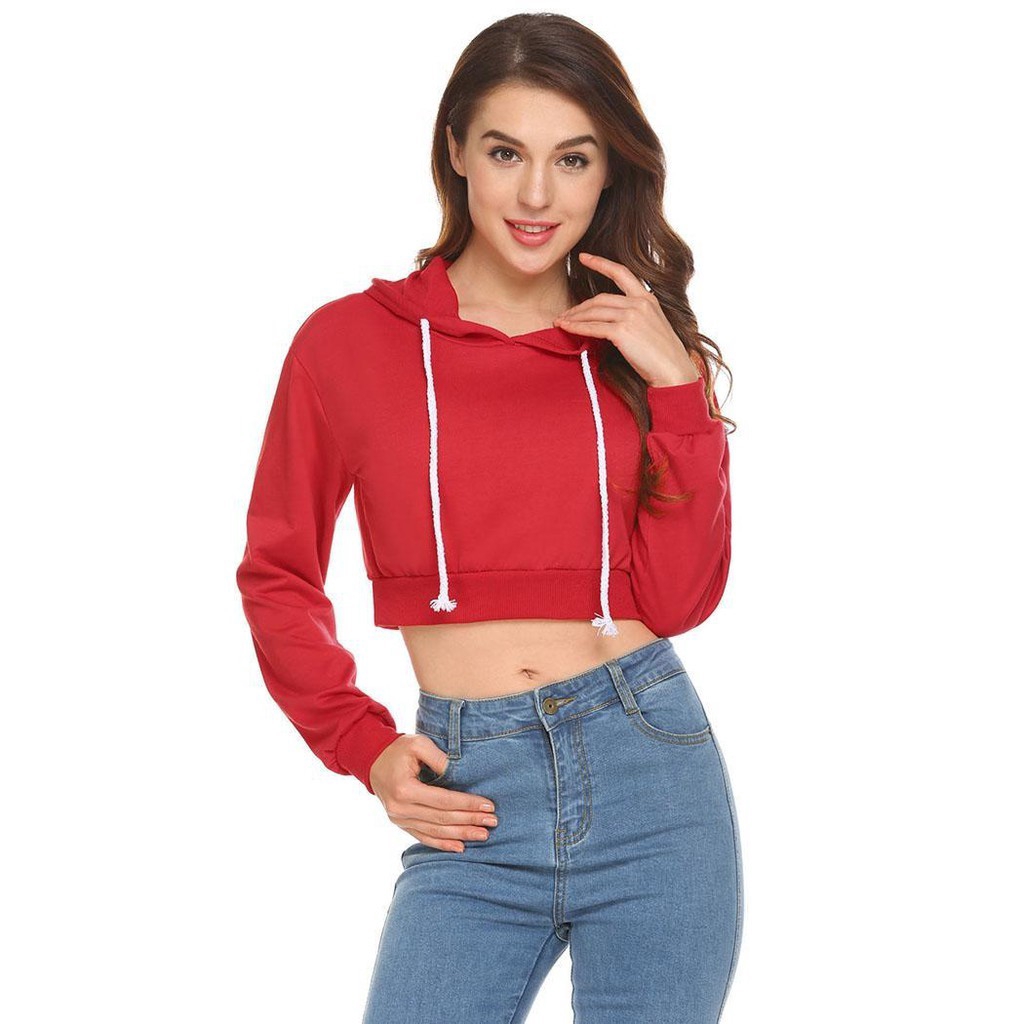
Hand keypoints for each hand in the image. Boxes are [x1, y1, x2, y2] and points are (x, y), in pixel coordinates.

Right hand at [368, 734, 497, 853]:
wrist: (373, 761)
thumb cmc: (398, 750)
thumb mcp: (418, 744)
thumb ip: (439, 758)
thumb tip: (460, 772)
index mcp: (405, 789)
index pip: (443, 801)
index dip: (467, 804)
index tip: (488, 805)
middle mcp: (401, 809)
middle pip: (442, 819)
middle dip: (470, 820)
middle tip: (492, 822)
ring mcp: (399, 820)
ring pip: (435, 831)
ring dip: (461, 834)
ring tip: (483, 835)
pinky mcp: (401, 824)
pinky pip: (424, 837)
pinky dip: (443, 844)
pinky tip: (460, 847)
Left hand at [555, 252, 701, 386]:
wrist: (674, 371)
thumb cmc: (663, 355)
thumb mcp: (653, 326)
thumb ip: (636, 316)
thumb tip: (613, 319)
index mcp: (648, 298)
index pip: (621, 273)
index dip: (600, 263)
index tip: (583, 257)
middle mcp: (639, 303)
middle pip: (600, 298)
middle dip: (579, 306)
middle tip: (566, 313)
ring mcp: (631, 316)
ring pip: (594, 311)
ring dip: (575, 317)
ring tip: (561, 322)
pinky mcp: (622, 331)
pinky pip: (593, 327)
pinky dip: (576, 327)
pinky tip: (566, 327)